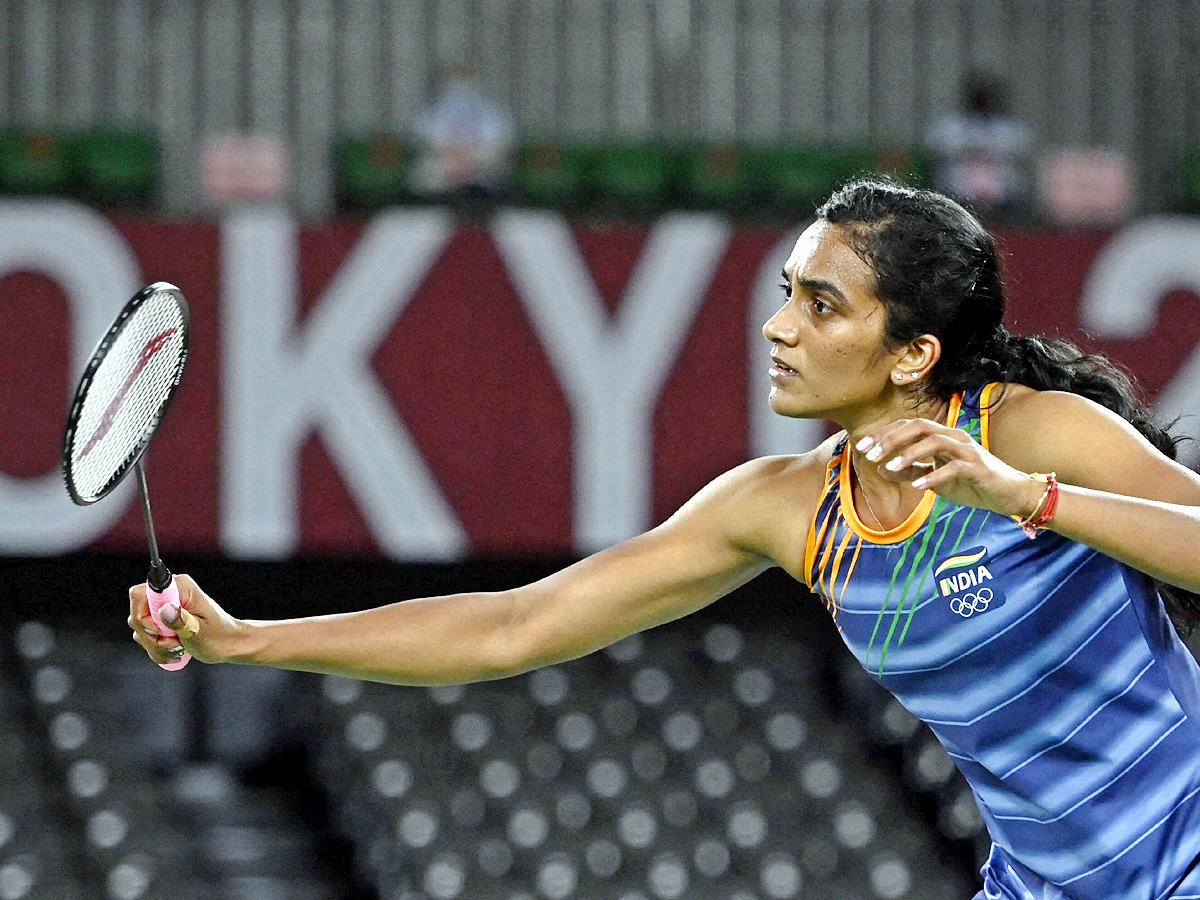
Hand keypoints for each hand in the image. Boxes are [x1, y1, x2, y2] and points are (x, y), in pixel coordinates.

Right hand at [128, 574, 245, 664]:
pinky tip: (176, 651)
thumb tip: (164, 609)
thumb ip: (180, 620)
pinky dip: (158, 649)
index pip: (139, 594)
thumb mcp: (199, 631)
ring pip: (141, 630)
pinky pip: (146, 637)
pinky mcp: (162, 620)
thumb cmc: (219, 636)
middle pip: (136, 615)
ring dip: (157, 646)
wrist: (229, 643)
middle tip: (175, 643)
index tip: (160, 630)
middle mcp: (169, 593)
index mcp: (179, 587)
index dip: (142, 616)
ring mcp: (164, 607)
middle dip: (152, 637)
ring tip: (179, 647)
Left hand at [857, 418, 1043, 517]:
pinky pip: (953, 467)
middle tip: (869, 455)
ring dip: (908, 455)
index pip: (907, 427)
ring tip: (888, 469)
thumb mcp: (934, 479)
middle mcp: (953, 436)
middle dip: (891, 439)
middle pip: (918, 427)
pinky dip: (933, 475)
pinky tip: (917, 487)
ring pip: (934, 442)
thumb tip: (880, 470)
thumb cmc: (971, 484)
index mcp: (941, 436)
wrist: (1010, 495)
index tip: (861, 447)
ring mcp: (967, 450)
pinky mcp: (979, 468)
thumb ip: (910, 472)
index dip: (883, 434)